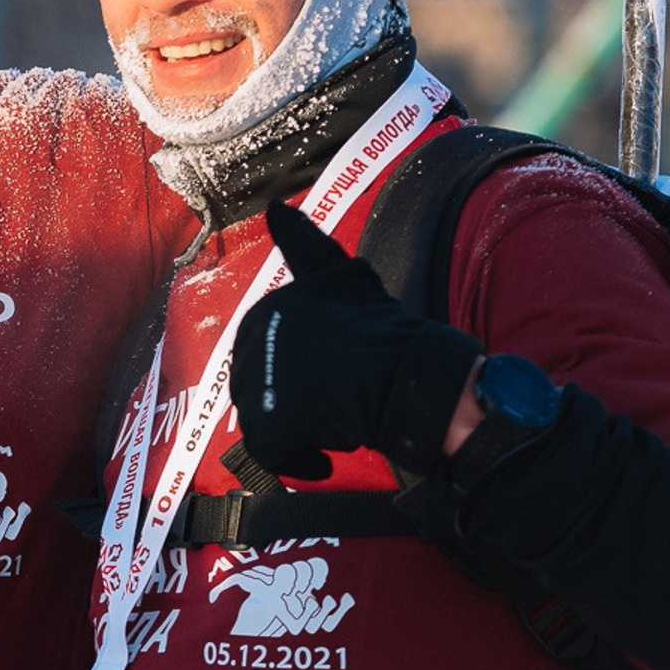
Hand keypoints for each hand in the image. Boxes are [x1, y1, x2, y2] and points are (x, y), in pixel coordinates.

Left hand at [227, 200, 481, 479]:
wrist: (411, 376)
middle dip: (294, 400)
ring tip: (337, 424)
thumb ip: (306, 244)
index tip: (320, 381)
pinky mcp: (273, 418)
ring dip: (299, 427)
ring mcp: (262, 377)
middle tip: (336, 404)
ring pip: (265, 418)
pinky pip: (272, 451)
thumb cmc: (384, 331)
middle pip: (261, 385)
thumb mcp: (341, 276)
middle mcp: (258, 337)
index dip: (290, 370)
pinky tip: (320, 461)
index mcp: (270, 308)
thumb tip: (275, 207)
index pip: (263, 348)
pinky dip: (296, 460)